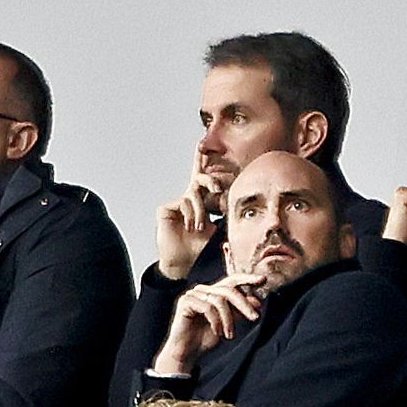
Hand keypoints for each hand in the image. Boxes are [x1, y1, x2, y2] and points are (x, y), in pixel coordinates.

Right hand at [153, 271, 266, 373]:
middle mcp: (204, 290)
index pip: (233, 280)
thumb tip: (257, 301)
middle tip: (255, 318)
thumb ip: (240, 311)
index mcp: (215, 292)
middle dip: (244, 304)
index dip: (248, 279)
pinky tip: (218, 333)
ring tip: (230, 336)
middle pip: (229, 290)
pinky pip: (207, 307)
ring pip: (220, 300)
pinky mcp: (185, 301)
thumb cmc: (206, 338)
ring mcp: (194, 294)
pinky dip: (216, 322)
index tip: (263, 280)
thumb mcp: (229, 324)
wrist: (187, 353)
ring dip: (229, 320)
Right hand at [156, 155, 225, 280]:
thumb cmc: (200, 247)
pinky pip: (183, 202)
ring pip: (194, 195)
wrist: (184, 262)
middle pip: (200, 178)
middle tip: (218, 189)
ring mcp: (176, 202)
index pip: (202, 178)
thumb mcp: (217, 227)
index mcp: (200, 201)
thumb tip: (240, 203)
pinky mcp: (165, 208)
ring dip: (200, 212)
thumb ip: (223, 212)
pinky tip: (187, 226)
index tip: (200, 144)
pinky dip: (189, 214)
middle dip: (211, 180)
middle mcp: (188, 198)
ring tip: (198, 227)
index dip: (200, 160)